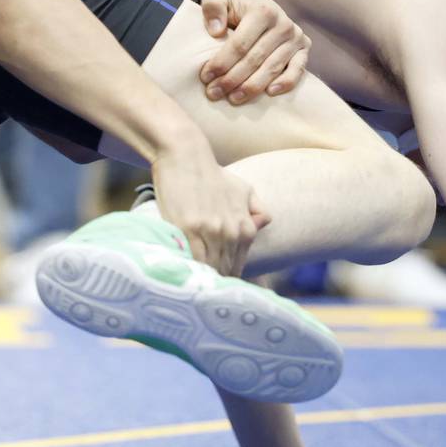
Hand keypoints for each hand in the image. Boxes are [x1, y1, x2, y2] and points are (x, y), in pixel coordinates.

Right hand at [150, 137, 267, 275]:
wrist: (185, 156)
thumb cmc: (211, 173)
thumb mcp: (243, 189)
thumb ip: (256, 210)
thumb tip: (260, 225)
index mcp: (246, 228)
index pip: (239, 267)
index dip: (226, 277)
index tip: (214, 285)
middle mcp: (232, 233)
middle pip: (225, 271)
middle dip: (215, 282)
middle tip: (203, 290)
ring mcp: (211, 232)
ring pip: (211, 269)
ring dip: (203, 279)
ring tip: (192, 285)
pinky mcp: (189, 229)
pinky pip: (194, 260)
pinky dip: (191, 269)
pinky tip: (185, 274)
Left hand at [198, 0, 308, 101]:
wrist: (257, 4)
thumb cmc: (234, 6)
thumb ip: (213, 6)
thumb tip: (215, 31)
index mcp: (262, 11)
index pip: (239, 44)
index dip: (221, 63)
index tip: (205, 77)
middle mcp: (282, 24)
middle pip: (254, 59)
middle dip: (232, 79)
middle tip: (213, 93)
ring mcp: (295, 37)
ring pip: (272, 68)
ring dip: (252, 87)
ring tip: (232, 99)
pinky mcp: (303, 50)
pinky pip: (297, 71)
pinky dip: (285, 83)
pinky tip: (269, 93)